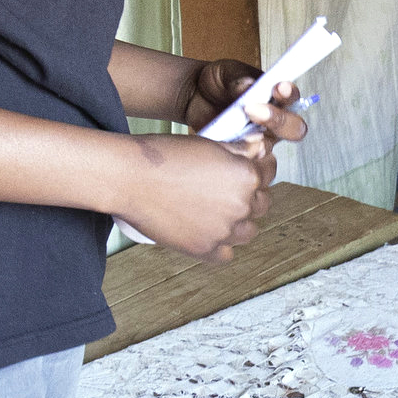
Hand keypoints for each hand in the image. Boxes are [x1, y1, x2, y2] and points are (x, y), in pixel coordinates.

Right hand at [119, 134, 270, 260]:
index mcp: (246, 175)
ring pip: (248, 232)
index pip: (268, 173)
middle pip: (261, 205)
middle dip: (250, 196)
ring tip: (219, 213)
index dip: (261, 169)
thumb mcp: (208, 143)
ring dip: (239, 223)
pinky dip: (220, 245)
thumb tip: (262, 148)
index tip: (252, 169)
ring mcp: (224, 231)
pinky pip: (226, 254)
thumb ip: (240, 149)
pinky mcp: (204, 249)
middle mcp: (241, 205)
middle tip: (229, 190)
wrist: (129, 178)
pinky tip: (208, 233)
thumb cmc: (164, 155)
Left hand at [181, 59, 310, 148]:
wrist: (193, 96)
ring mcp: (258, 140)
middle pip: (294, 129)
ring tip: (239, 131)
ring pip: (273, 147)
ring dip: (258, 141)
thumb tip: (248, 86)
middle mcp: (273, 121)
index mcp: (275, 97)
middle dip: (279, 120)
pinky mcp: (241, 154)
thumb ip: (238, 78)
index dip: (289, 95)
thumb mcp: (225, 72)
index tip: (278, 87)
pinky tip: (224, 144)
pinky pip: (247, 162)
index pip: (292, 98)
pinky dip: (238, 154)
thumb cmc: (217, 82)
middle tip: (252, 109)